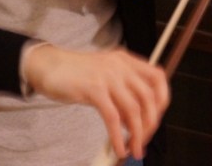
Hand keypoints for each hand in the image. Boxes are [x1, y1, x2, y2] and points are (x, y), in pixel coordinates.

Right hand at [22, 45, 169, 159]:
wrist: (50, 65)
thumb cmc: (78, 74)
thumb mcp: (106, 76)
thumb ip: (122, 93)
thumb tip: (135, 121)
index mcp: (127, 61)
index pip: (157, 77)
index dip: (162, 99)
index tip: (156, 119)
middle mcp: (121, 66)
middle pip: (148, 97)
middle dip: (150, 123)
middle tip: (144, 140)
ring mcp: (108, 76)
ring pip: (133, 109)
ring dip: (137, 134)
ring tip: (134, 150)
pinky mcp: (94, 89)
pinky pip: (112, 118)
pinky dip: (118, 136)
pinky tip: (118, 148)